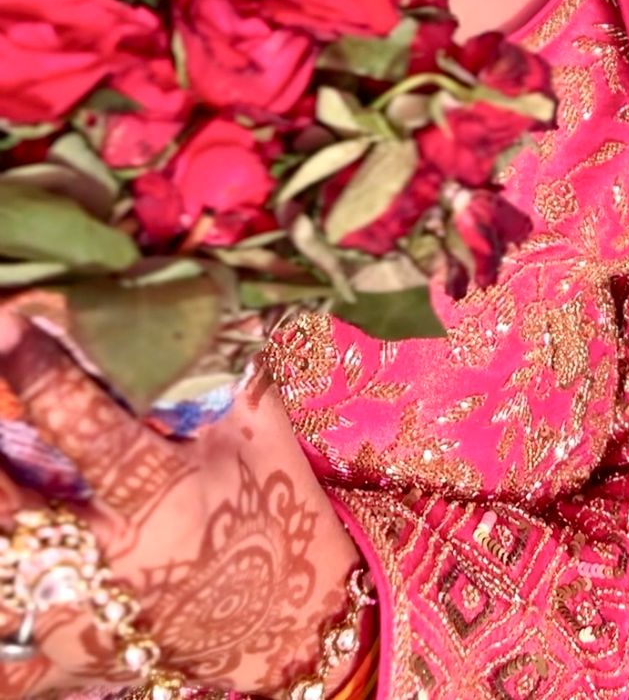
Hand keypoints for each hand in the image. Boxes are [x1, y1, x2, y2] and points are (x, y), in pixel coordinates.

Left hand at [0, 317, 363, 699]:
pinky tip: (15, 527)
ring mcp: (86, 620)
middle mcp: (118, 564)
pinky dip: (5, 577)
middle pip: (13, 508)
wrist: (287, 620)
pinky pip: (9, 627)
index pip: (88, 428)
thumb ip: (210, 364)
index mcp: (171, 498)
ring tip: (3, 453)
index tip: (6, 320)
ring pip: (1, 572)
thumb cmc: (273, 506)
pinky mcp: (67, 656)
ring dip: (0, 503)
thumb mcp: (255, 428)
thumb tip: (171, 285)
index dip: (39, 372)